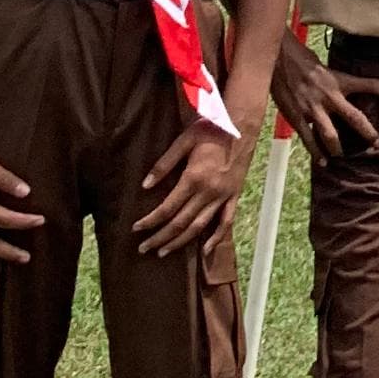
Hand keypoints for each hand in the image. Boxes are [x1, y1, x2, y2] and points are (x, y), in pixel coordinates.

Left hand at [132, 114, 253, 256]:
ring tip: (163, 252)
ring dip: (180, 242)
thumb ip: (164, 164)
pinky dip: (216, 238)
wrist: (242, 125)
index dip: (150, 221)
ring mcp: (223, 196)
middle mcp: (208, 191)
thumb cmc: (210, 130)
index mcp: (194, 178)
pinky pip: (225, 222)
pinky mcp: (234, 196)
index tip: (136, 228)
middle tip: (144, 248)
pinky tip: (204, 250)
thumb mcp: (184, 141)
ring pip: (199, 227)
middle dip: (160, 238)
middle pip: (180, 222)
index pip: (167, 208)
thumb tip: (145, 186)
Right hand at [273, 32, 378, 159]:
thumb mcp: (323, 67)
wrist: (279, 59)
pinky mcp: (298, 117)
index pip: (369, 84)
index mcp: (339, 80)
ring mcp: (314, 109)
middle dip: (367, 132)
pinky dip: (315, 152)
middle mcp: (330, 96)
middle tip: (377, 143)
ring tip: (342, 158)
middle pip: (354, 118)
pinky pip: (308, 139)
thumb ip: (333, 82)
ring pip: (331, 135)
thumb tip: (340, 91)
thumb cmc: (301, 59)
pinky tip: (321, 162)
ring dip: (338, 149)